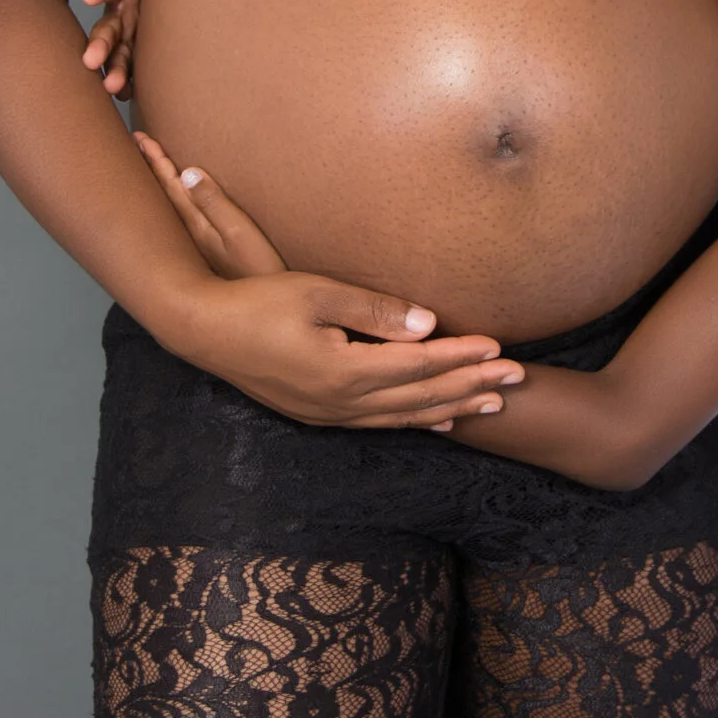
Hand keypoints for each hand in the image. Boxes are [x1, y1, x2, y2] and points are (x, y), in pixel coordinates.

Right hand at [80, 0, 147, 96]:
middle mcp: (122, 14)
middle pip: (107, 29)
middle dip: (98, 44)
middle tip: (89, 60)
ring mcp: (130, 36)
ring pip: (117, 54)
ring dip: (113, 70)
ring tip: (112, 87)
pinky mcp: (140, 53)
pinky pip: (133, 70)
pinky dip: (129, 82)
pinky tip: (127, 95)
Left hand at [133, 130, 288, 277]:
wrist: (264, 310)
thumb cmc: (258, 270)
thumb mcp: (240, 233)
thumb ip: (215, 203)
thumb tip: (187, 172)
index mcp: (196, 226)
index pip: (170, 186)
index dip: (156, 161)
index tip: (140, 138)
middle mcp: (191, 236)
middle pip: (164, 196)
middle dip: (150, 168)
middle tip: (134, 144)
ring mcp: (198, 247)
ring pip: (170, 208)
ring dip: (159, 185)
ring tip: (146, 167)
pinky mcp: (209, 255)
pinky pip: (181, 219)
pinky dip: (173, 202)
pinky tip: (176, 202)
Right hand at [136, 135, 521, 431]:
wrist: (201, 331)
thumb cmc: (256, 303)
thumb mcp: (316, 293)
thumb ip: (374, 309)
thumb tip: (428, 324)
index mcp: (342, 372)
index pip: (418, 366)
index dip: (462, 357)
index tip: (501, 349)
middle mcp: (339, 402)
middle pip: (420, 398)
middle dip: (471, 387)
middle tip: (516, 381)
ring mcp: (327, 413)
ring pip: (403, 417)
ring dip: (449, 409)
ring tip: (490, 405)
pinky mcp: (317, 413)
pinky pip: (378, 424)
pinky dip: (414, 422)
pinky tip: (438, 420)